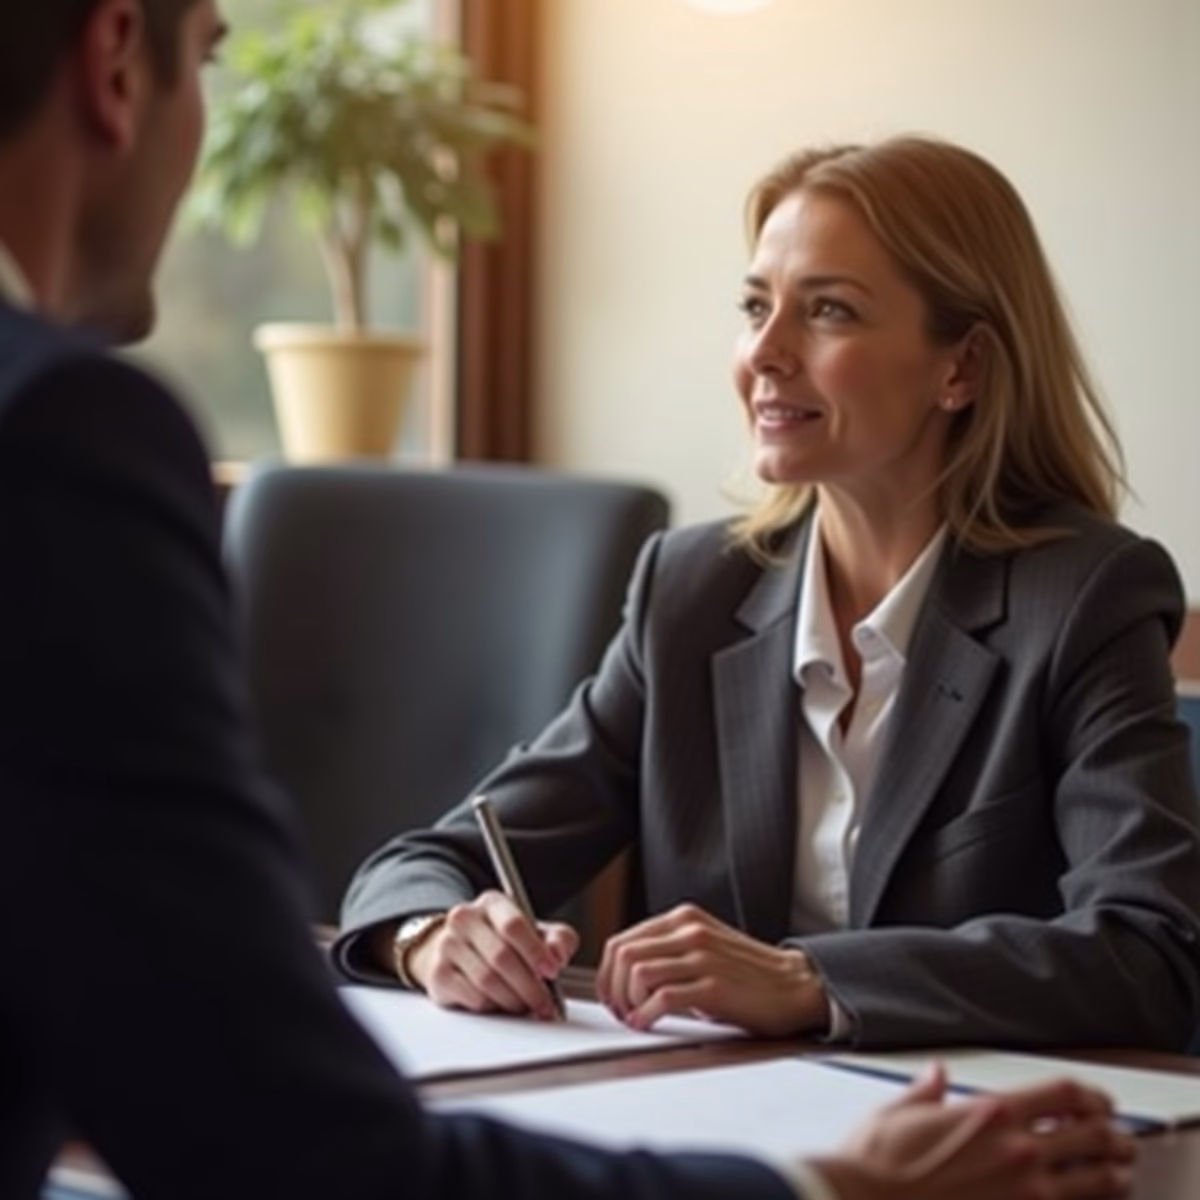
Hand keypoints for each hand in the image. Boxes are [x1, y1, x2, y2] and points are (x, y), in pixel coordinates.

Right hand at [408, 890, 577, 1020]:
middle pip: (501, 957)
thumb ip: (557, 939)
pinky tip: (501, 1004)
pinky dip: (493, 1007)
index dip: (536, 951)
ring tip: (524, 1005)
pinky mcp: (438, 973)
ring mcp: (447, 945)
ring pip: (487, 981)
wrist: (457, 950)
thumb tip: (559, 955)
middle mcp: (465, 918)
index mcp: (492, 903)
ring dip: (513, 1000)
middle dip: (529, 986)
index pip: (513, 924)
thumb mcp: (535, 933)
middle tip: (544, 1003)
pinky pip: (472, 998)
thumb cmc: (502, 941)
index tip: (552, 971)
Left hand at [595, 903, 827, 1035]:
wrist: (796, 985)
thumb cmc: (749, 974)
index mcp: (684, 919)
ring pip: (638, 972)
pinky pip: (663, 997)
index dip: (607, 972)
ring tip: (635, 1018)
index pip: (623, 940)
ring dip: (628, 1002)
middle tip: (620, 1011)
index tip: (610, 995)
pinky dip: (646, 1014)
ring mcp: (702, 957)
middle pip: (624, 954)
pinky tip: (648, 1023)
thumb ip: (670, 949)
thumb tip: (627, 973)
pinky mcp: (714, 985)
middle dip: (613, 988)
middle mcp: (690, 931)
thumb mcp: (705, 947)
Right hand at [812, 1066, 1134, 1199]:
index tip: (1099, 1102)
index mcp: (990, 1113)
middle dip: (1114, 1137)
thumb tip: (936, 1076)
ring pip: (1098, 1183)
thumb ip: (925, 1092)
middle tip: (1119, 1139)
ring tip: (1120, 1174)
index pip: (1063, 1094)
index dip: (1091, 1096)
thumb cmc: (876, 1165)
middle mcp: (1017, 1151)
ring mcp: (1024, 1194)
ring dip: (1116, 1176)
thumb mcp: (896, 1112)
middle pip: (1093, 1136)